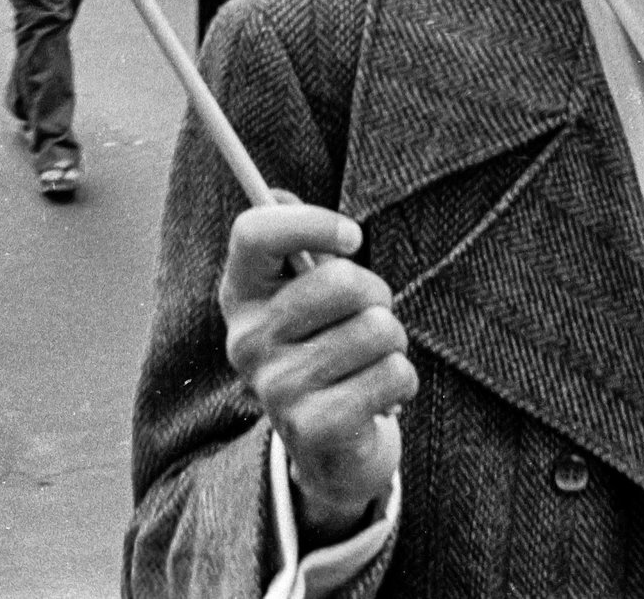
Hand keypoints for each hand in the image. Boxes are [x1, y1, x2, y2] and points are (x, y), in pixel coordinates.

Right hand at [219, 205, 416, 542]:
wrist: (329, 450)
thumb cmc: (327, 349)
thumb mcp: (307, 296)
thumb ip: (299, 245)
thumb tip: (277, 193)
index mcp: (242, 296)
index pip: (255, 232)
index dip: (311, 221)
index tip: (353, 236)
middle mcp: (248, 340)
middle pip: (338, 280)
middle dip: (376, 294)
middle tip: (369, 317)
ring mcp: (276, 387)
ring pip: (377, 330)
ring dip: (392, 343)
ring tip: (371, 361)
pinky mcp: (313, 427)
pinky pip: (393, 374)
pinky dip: (401, 381)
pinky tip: (378, 398)